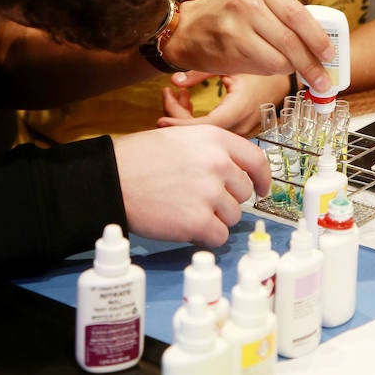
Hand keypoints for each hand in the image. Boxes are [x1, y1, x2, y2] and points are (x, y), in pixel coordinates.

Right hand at [113, 125, 269, 245]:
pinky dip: (206, 236)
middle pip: (243, 192)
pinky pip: (219, 236)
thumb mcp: (183, 137)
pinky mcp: (198, 221)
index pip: (256, 160)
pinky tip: (186, 226)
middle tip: (201, 200)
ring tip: (187, 210)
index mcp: (216, 139)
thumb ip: (212, 151)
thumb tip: (234, 173)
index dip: (261, 178)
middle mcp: (218, 163)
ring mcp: (210, 193)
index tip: (260, 189)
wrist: (113, 178)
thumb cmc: (141, 158)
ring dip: (215, 218)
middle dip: (227, 200)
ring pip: (233, 216)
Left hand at [158, 72, 289, 135]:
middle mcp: (239, 126)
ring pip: (205, 133)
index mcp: (238, 109)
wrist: (284, 80)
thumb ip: (201, 72)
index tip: (161, 119)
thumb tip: (174, 80)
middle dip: (178, 116)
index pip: (204, 126)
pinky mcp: (238, 131)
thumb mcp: (230, 65)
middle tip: (166, 94)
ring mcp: (240, 132)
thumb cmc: (259, 70)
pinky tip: (189, 100)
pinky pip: (213, 130)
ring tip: (177, 93)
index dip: (180, 125)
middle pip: (201, 132)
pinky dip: (197, 118)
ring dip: (186, 116)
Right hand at [164, 0, 333, 92]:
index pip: (298, 14)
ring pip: (279, 58)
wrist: (187, 29)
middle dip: (312, 64)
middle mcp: (248, 3)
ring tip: (293, 69)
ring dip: (292, 69)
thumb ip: (283, 16)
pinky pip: (264, 68)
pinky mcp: (230, 50)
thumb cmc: (228, 16)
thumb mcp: (255, 1)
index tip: (330, 55)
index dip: (318, 38)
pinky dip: (273, 71)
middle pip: (291, 40)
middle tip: (323, 79)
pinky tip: (269, 65)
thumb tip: (320, 45)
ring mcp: (236, 28)